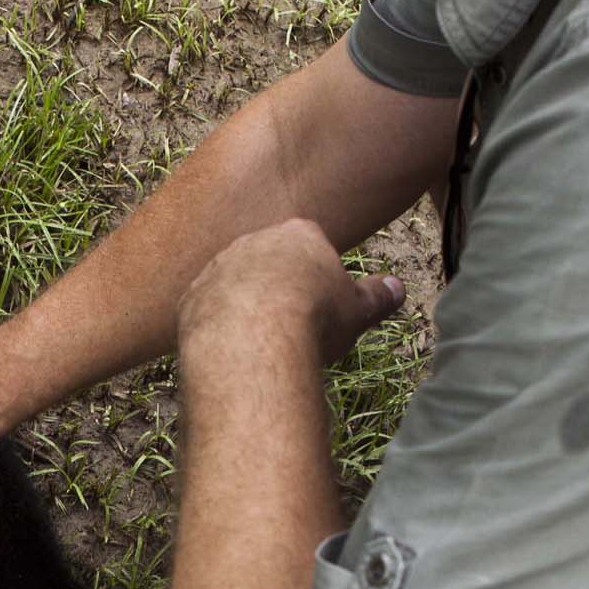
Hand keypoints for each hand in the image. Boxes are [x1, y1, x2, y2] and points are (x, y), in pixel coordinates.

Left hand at [178, 217, 405, 370]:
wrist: (252, 338)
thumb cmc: (314, 319)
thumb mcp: (357, 310)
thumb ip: (377, 296)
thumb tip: (398, 288)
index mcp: (298, 234)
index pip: (311, 244)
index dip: (319, 276)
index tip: (324, 306)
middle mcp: (252, 240)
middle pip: (270, 261)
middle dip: (280, 288)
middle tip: (295, 327)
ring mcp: (217, 267)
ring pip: (235, 284)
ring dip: (246, 309)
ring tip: (264, 345)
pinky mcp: (191, 298)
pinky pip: (207, 311)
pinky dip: (219, 329)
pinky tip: (235, 354)